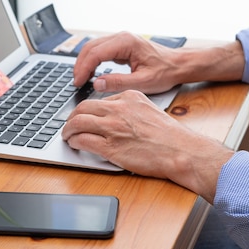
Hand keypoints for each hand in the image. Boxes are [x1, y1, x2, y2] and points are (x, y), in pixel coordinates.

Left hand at [62, 90, 233, 202]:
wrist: (181, 151)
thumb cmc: (169, 135)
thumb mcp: (148, 108)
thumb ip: (128, 108)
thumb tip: (110, 114)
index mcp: (129, 97)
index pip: (98, 99)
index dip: (86, 110)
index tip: (82, 115)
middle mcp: (119, 109)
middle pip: (83, 108)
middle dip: (71, 117)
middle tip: (69, 124)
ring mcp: (114, 128)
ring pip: (78, 123)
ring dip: (68, 130)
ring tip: (67, 135)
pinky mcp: (111, 148)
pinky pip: (83, 141)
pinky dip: (74, 141)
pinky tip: (74, 144)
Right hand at [73, 32, 245, 93]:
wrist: (178, 65)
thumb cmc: (165, 72)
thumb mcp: (143, 82)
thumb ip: (119, 82)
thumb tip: (97, 84)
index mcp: (126, 43)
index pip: (95, 53)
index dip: (83, 68)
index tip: (78, 82)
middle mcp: (122, 37)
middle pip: (90, 47)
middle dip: (80, 65)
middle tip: (76, 82)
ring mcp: (121, 40)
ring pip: (93, 47)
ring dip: (84, 62)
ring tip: (81, 80)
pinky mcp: (121, 45)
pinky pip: (100, 50)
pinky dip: (92, 61)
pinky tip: (91, 74)